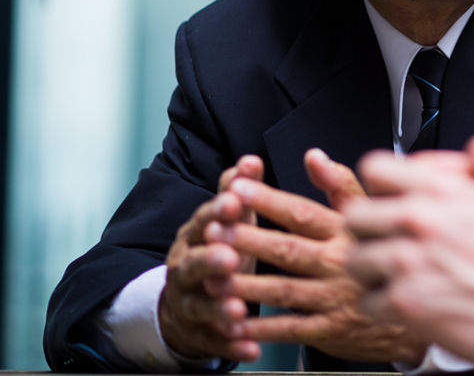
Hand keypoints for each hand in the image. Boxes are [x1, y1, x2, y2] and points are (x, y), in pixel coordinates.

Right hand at [158, 155, 264, 361]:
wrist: (187, 298)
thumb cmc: (221, 246)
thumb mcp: (227, 219)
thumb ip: (238, 189)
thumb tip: (250, 160)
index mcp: (195, 235)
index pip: (202, 220)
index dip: (217, 212)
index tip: (234, 202)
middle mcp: (184, 268)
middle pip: (193, 264)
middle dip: (210, 260)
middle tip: (230, 258)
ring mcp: (188, 303)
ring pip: (199, 306)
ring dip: (219, 308)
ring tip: (239, 310)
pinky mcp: (199, 334)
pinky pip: (214, 343)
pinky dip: (232, 346)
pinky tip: (252, 350)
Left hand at [220, 148, 427, 360]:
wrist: (418, 308)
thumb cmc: (390, 253)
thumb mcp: (376, 211)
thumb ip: (341, 184)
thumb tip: (314, 157)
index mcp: (347, 232)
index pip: (303, 212)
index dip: (269, 200)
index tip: (238, 189)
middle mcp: (340, 262)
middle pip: (288, 249)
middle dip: (249, 238)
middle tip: (216, 229)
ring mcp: (335, 297)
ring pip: (283, 289)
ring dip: (246, 284)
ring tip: (214, 276)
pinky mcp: (333, 329)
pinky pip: (291, 328)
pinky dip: (261, 328)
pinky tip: (235, 323)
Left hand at [346, 149, 473, 370]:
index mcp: (445, 186)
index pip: (376, 169)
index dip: (382, 184)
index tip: (391, 198)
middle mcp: (420, 219)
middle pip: (355, 215)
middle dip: (370, 228)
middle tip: (389, 240)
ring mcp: (410, 262)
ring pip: (355, 260)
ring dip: (373, 268)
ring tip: (398, 275)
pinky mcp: (408, 304)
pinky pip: (369, 301)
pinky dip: (384, 305)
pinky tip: (408, 302)